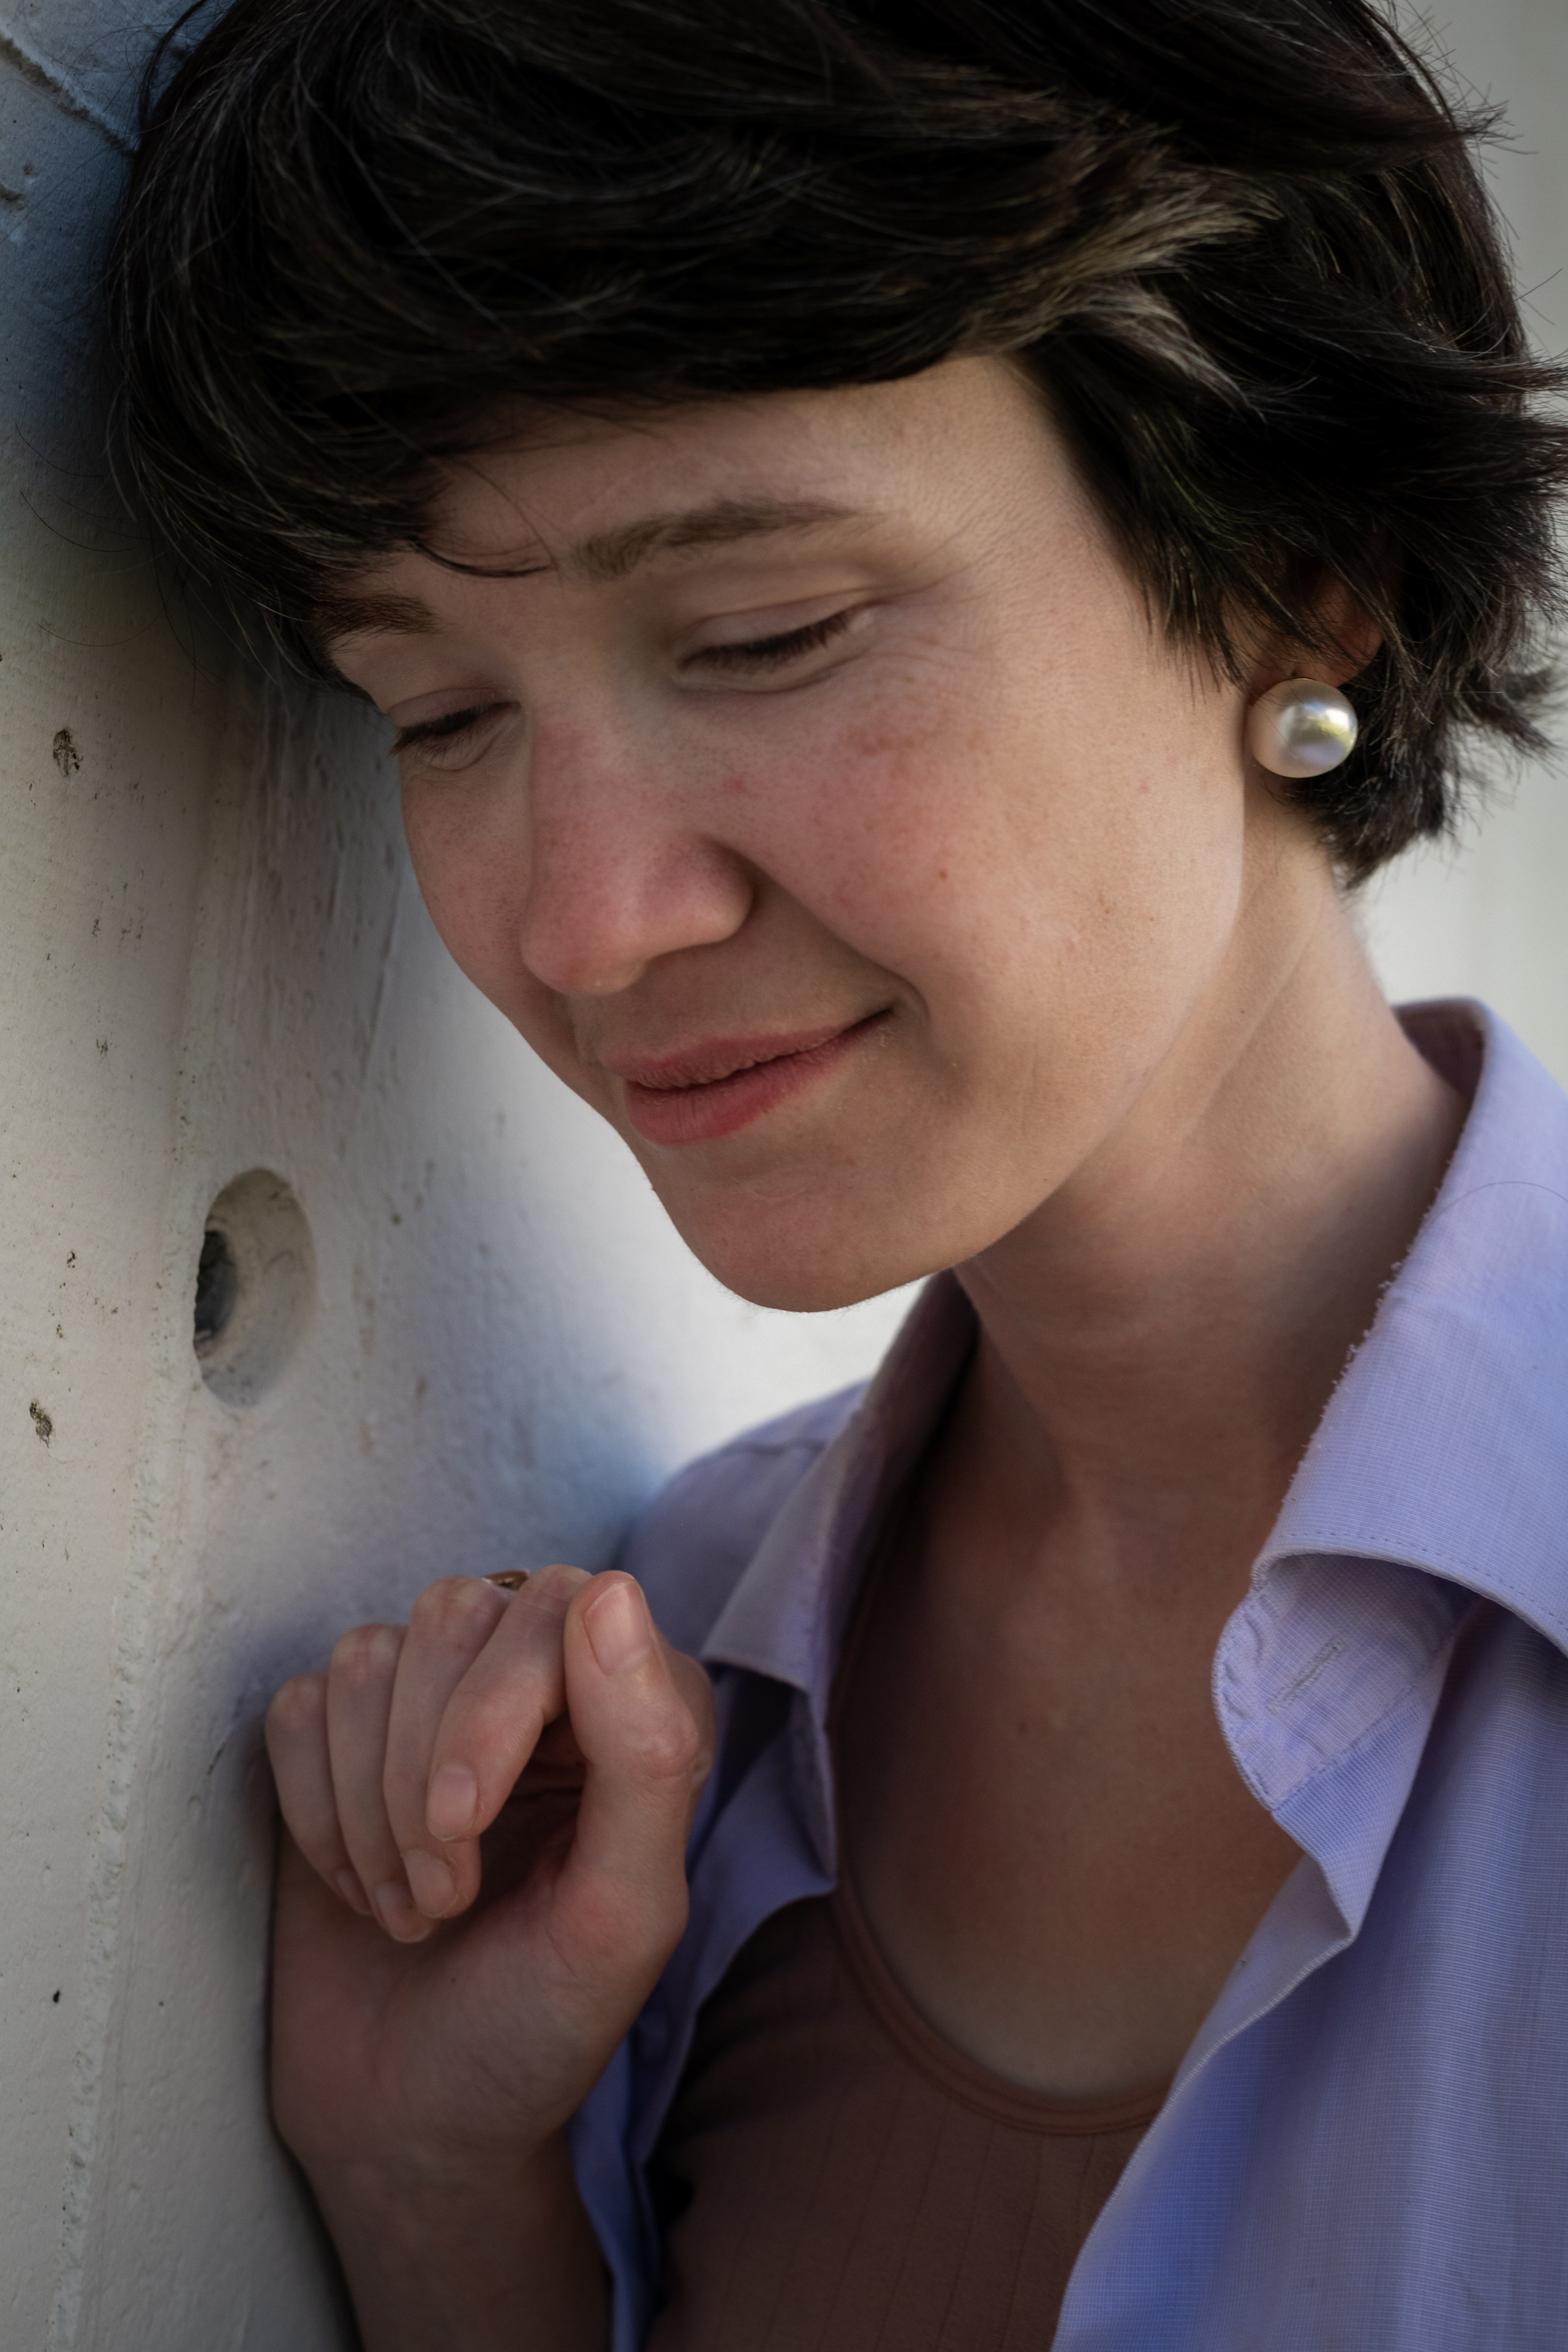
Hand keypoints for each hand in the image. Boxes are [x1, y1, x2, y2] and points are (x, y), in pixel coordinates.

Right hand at [264, 1567, 712, 2347]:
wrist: (414, 2117)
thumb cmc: (539, 2023)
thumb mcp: (624, 1914)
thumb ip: (648, 1752)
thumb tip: (612, 1591)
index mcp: (636, 1704)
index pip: (561, 1605)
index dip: (494, 1711)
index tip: (467, 1829)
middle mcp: (540, 1680)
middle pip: (455, 1612)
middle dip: (427, 1769)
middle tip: (446, 1895)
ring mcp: (432, 1703)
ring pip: (369, 1653)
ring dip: (371, 1805)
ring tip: (415, 1906)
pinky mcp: (340, 1741)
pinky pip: (301, 1706)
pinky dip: (317, 1812)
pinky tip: (359, 1886)